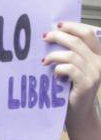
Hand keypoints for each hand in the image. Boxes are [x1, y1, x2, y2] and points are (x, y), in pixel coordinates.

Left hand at [43, 22, 100, 139]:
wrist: (78, 114)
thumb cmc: (71, 90)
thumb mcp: (72, 69)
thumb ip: (70, 55)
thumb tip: (50, 38)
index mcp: (97, 55)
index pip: (88, 33)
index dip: (72, 27)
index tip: (57, 25)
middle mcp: (99, 62)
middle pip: (78, 41)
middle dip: (59, 37)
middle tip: (44, 38)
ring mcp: (94, 73)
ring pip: (72, 54)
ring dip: (54, 55)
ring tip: (43, 61)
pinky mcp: (87, 84)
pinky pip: (69, 69)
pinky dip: (58, 69)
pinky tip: (54, 75)